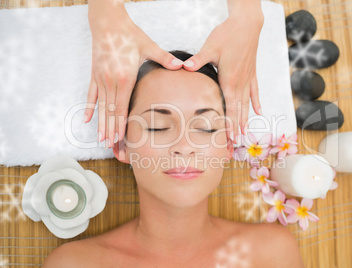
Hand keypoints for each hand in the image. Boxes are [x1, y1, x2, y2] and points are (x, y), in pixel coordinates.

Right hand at [84, 6, 182, 147]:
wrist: (107, 23)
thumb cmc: (129, 35)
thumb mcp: (149, 46)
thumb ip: (165, 58)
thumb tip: (182, 65)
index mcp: (125, 78)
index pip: (121, 107)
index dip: (120, 124)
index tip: (119, 138)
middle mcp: (111, 81)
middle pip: (110, 111)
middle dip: (110, 130)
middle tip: (110, 146)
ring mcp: (101, 79)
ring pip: (100, 106)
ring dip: (100, 124)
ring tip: (100, 139)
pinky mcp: (94, 75)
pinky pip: (90, 95)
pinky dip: (89, 108)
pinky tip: (86, 119)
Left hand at [182, 7, 263, 141]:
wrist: (247, 24)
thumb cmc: (228, 35)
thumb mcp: (210, 47)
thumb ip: (198, 60)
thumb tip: (184, 67)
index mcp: (229, 80)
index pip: (228, 108)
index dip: (228, 125)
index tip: (228, 138)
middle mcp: (240, 83)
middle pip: (238, 110)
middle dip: (236, 128)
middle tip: (235, 144)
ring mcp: (248, 79)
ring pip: (247, 104)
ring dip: (246, 120)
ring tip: (245, 134)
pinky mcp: (252, 73)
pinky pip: (255, 92)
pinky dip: (257, 103)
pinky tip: (260, 113)